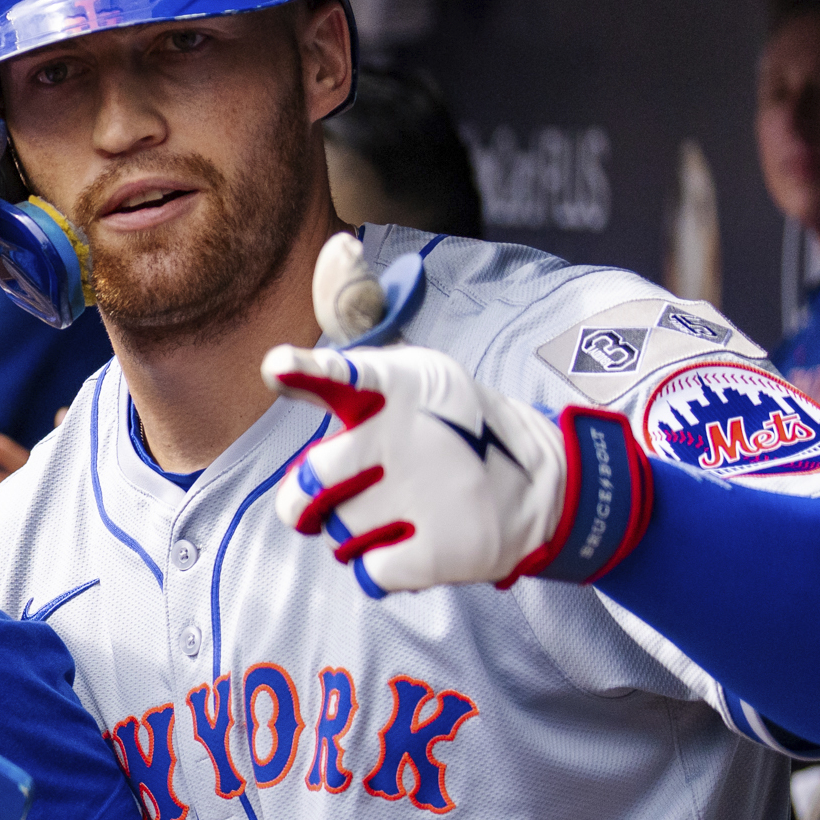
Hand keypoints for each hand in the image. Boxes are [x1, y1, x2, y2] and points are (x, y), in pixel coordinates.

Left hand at [266, 242, 649, 596]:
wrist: (540, 485)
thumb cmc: (446, 426)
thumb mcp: (407, 375)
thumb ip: (351, 348)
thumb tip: (340, 246)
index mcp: (388, 388)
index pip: (339, 374)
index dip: (307, 371)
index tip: (279, 367)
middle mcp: (399, 439)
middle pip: (306, 487)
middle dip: (311, 500)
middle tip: (351, 489)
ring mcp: (420, 496)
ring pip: (335, 534)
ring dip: (359, 529)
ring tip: (404, 506)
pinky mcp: (437, 550)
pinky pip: (368, 572)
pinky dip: (386, 565)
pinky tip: (418, 536)